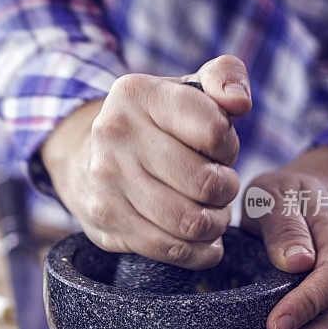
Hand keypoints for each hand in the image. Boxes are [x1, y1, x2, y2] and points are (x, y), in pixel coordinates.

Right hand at [41, 56, 251, 268]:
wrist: (88, 160)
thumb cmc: (154, 125)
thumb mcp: (185, 88)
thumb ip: (224, 76)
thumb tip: (239, 103)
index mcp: (137, 94)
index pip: (214, 131)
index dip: (229, 146)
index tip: (219, 149)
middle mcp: (114, 135)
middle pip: (205, 183)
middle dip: (226, 189)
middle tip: (220, 186)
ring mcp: (106, 181)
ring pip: (191, 223)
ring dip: (216, 223)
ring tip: (213, 212)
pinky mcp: (106, 221)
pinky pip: (170, 249)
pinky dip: (199, 252)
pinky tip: (202, 240)